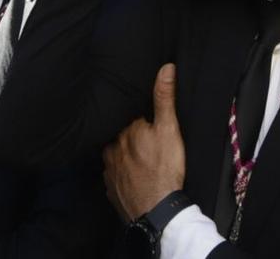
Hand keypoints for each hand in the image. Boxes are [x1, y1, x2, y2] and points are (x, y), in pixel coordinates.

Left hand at [104, 66, 185, 222]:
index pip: (130, 116)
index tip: (146, 120)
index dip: (140, 117)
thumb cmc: (164, 169)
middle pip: (121, 135)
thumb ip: (164, 98)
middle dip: (130, 135)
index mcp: (126, 130)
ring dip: (124, 154)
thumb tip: (165, 68)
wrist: (156, 211)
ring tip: (139, 158)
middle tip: (145, 140)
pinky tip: (133, 176)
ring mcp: (109, 170)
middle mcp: (113, 148)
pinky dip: (123, 174)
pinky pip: (114, 175)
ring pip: (115, 155)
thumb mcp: (169, 129)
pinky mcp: (111, 189)